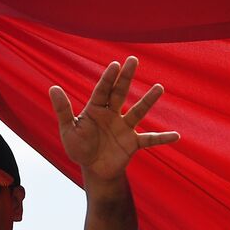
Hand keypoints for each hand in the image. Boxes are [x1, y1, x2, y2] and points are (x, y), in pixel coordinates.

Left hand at [48, 56, 178, 181]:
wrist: (94, 170)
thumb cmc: (79, 149)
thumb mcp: (68, 130)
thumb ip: (63, 110)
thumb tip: (53, 88)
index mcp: (96, 110)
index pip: (103, 90)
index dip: (108, 78)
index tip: (115, 64)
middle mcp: (112, 115)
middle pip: (120, 93)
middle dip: (126, 77)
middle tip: (133, 60)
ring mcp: (125, 128)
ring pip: (138, 111)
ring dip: (148, 100)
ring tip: (159, 88)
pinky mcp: (133, 143)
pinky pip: (150, 140)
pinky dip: (163, 138)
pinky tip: (176, 136)